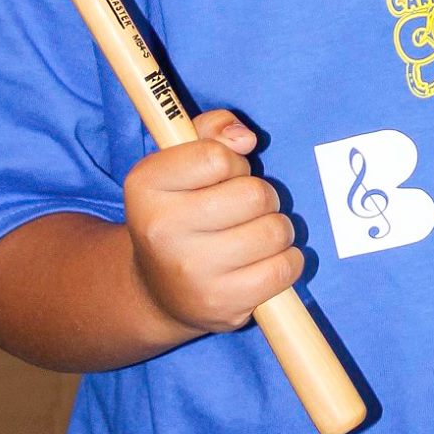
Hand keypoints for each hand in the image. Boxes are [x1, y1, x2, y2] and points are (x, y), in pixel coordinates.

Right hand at [123, 108, 302, 335]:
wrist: (157, 291)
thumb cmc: (179, 212)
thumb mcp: (179, 162)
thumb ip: (211, 129)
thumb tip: (246, 138)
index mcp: (146, 185)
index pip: (217, 156)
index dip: (234, 162)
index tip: (224, 176)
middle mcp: (162, 229)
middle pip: (254, 194)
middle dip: (262, 196)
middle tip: (245, 209)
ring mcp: (192, 271)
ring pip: (275, 231)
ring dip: (277, 229)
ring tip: (255, 235)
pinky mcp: (222, 304)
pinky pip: (284, 268)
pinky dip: (287, 260)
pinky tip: (265, 260)